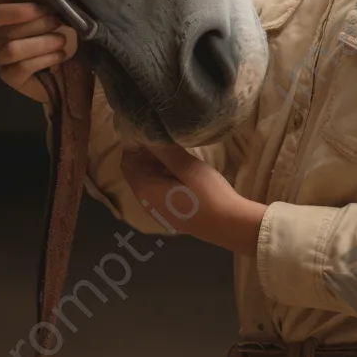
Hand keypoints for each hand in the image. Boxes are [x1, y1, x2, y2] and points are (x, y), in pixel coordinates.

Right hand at [0, 1, 79, 100]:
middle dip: (39, 24)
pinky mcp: (9, 77)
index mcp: (3, 20)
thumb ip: (46, 9)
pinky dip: (45, 59)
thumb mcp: (50, 18)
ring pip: (13, 49)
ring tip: (61, 41)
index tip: (48, 9)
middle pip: (9, 31)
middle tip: (59, 23)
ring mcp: (1, 59)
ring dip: (41, 43)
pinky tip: (60, 56)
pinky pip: (22, 67)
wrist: (62, 69)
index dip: (21, 11)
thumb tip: (54, 0)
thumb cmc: (55, 37)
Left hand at [120, 143, 267, 256]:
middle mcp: (146, 203)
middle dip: (145, 155)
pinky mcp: (169, 215)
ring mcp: (157, 212)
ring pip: (147, 182)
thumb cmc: (208, 195)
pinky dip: (161, 177)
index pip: (127, 163)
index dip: (135, 145)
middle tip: (164, 139)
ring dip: (154, 166)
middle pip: (135, 173)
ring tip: (174, 151)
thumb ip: (165, 152)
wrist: (228, 225)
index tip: (151, 131)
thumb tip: (148, 135)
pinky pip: (156, 191)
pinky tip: (179, 171)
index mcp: (146, 190)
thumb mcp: (188, 168)